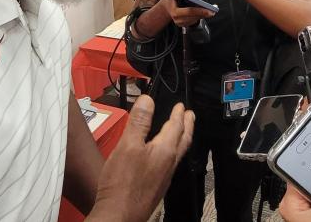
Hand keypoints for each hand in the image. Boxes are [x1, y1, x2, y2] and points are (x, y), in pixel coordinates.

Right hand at [88, 96, 193, 221]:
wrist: (120, 214)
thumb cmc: (122, 183)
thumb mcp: (127, 145)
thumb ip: (139, 122)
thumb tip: (148, 100)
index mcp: (164, 151)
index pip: (175, 127)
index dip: (178, 114)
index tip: (182, 106)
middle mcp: (168, 164)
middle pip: (183, 141)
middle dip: (187, 126)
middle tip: (191, 116)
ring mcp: (164, 177)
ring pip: (177, 153)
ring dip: (181, 138)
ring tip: (180, 132)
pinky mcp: (156, 186)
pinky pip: (169, 164)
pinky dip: (171, 152)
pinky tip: (162, 156)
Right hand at [160, 0, 214, 26]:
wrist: (166, 8)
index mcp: (176, 12)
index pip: (190, 12)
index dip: (200, 11)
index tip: (209, 10)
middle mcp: (178, 19)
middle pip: (194, 17)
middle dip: (205, 13)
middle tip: (214, 10)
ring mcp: (181, 23)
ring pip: (195, 20)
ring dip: (204, 15)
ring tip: (212, 11)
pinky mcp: (184, 25)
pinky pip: (194, 21)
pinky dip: (200, 17)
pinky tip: (205, 13)